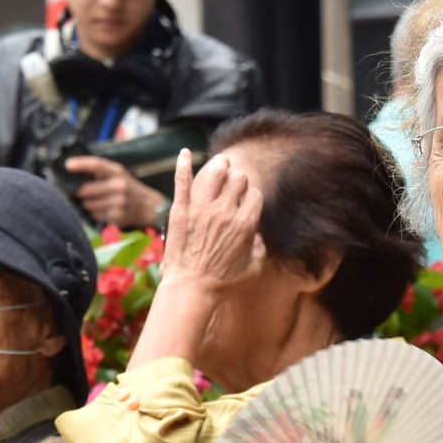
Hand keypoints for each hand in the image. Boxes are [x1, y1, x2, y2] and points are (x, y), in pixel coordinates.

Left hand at [63, 155, 165, 229]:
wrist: (150, 207)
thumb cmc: (129, 187)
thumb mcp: (118, 174)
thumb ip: (99, 170)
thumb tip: (71, 169)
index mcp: (118, 172)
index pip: (97, 165)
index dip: (81, 164)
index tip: (67, 165)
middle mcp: (119, 186)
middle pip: (85, 189)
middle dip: (78, 191)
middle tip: (78, 191)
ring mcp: (118, 202)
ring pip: (88, 204)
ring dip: (86, 203)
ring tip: (95, 200)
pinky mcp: (117, 216)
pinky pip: (95, 214)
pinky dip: (95, 212)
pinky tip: (104, 209)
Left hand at [159, 149, 265, 289]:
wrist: (192, 288)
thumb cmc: (224, 283)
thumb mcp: (253, 269)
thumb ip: (261, 250)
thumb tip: (260, 238)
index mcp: (245, 224)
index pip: (255, 195)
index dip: (253, 196)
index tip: (248, 201)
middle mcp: (225, 212)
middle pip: (237, 179)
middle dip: (238, 179)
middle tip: (234, 183)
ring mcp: (201, 209)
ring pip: (214, 173)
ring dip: (220, 166)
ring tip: (220, 165)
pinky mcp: (181, 210)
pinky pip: (182, 181)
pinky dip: (183, 165)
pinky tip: (184, 153)